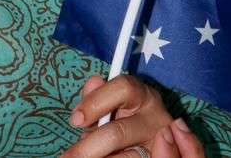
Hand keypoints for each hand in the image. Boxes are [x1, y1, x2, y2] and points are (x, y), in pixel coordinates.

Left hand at [61, 74, 205, 157]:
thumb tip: (93, 81)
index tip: (75, 120)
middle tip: (67, 157)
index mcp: (143, 95)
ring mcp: (162, 144)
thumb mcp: (110, 106)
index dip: (95, 102)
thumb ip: (98, 97)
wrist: (149, 143)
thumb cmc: (122, 119)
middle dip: (87, 148)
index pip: (122, 88)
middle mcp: (157, 117)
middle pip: (117, 132)